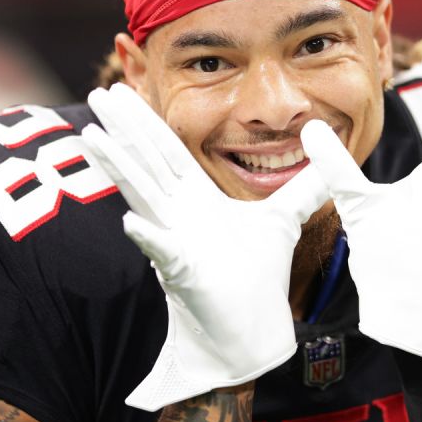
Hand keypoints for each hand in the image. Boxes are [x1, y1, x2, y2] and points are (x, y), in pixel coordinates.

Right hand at [80, 83, 328, 410]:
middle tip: (99, 92)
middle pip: (146, 161)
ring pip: (142, 196)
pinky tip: (132, 222)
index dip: (147, 119)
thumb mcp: (285, 218)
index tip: (124, 87)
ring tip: (92, 138)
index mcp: (197, 198)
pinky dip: (148, 237)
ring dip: (118, 168)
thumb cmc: (258, 277)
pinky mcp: (184, 273)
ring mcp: (177, 241)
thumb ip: (305, 184)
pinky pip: (162, 252)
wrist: (251, 334)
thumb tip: (329, 145)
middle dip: (123, 127)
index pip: (167, 149)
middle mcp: (179, 214)